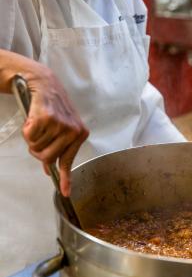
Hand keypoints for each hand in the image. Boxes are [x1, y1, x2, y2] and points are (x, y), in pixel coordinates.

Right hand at [21, 66, 88, 196]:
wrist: (44, 83)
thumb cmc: (52, 107)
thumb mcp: (61, 128)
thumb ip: (58, 149)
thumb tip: (50, 171)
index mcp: (79, 134)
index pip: (69, 161)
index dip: (65, 179)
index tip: (66, 193)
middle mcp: (73, 131)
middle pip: (47, 158)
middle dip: (37, 150)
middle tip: (38, 137)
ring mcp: (61, 125)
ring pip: (37, 148)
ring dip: (32, 138)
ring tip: (38, 124)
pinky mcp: (47, 119)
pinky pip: (30, 137)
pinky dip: (27, 129)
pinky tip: (33, 118)